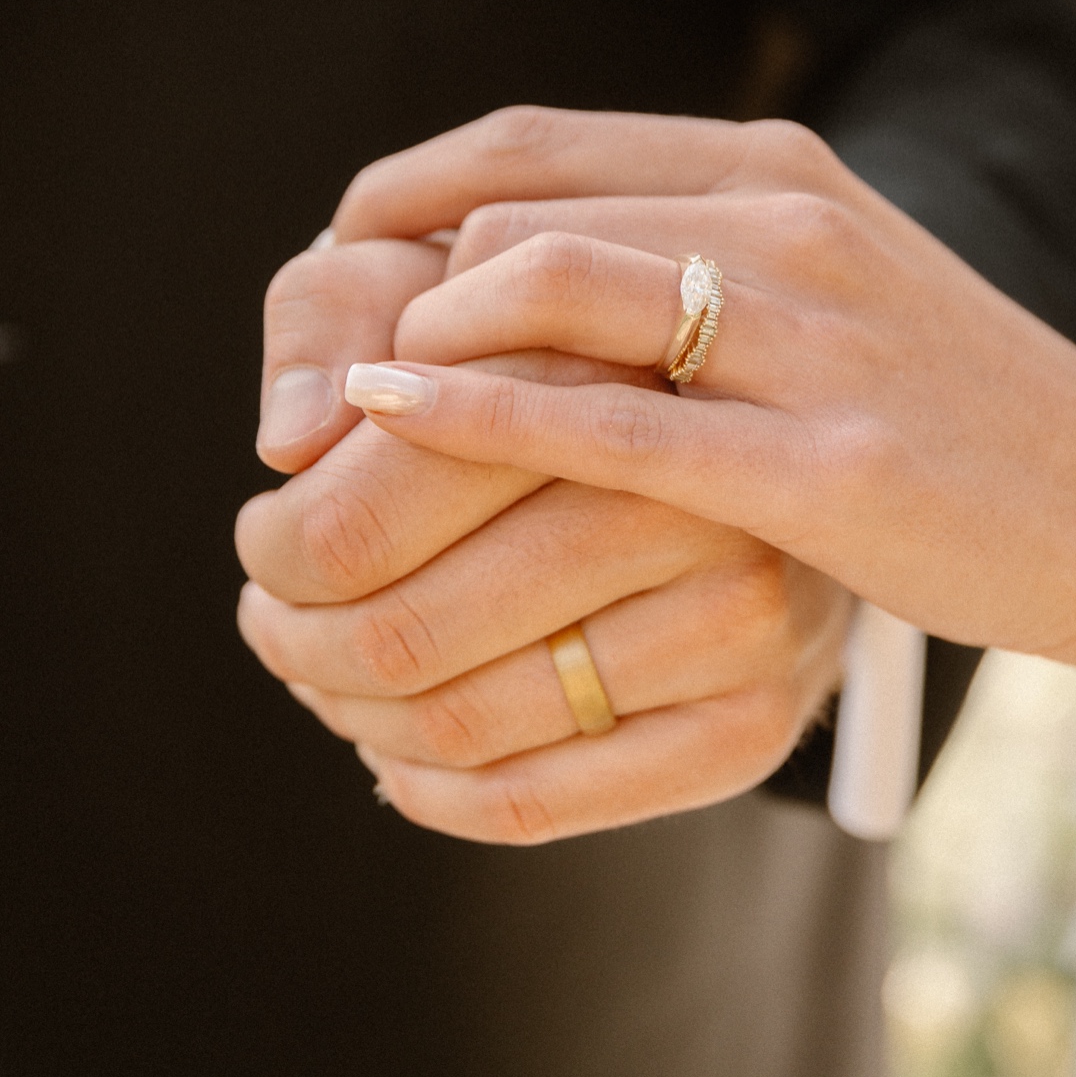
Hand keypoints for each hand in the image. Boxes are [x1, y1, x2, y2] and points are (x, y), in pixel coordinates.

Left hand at [237, 230, 852, 840]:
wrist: (807, 446)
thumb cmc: (567, 349)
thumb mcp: (447, 275)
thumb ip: (342, 308)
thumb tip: (289, 438)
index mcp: (621, 358)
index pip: (378, 487)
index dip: (287, 536)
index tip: (268, 534)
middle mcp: (701, 490)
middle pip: (408, 620)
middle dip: (299, 636)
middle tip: (271, 616)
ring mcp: (744, 618)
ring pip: (459, 716)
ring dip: (347, 712)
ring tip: (320, 672)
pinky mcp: (755, 726)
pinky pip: (535, 802)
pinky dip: (427, 790)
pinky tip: (394, 751)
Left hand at [322, 105, 1075, 659]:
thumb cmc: (956, 414)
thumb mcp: (833, 294)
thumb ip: (695, 264)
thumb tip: (526, 268)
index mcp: (779, 172)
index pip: (537, 142)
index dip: (408, 191)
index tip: (341, 253)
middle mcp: (788, 225)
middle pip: (521, 209)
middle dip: (394, 279)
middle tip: (324, 360)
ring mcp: (811, 339)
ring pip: (552, 288)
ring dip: (424, 339)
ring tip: (351, 399)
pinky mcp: (825, 464)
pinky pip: (611, 425)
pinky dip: (479, 418)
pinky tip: (398, 428)